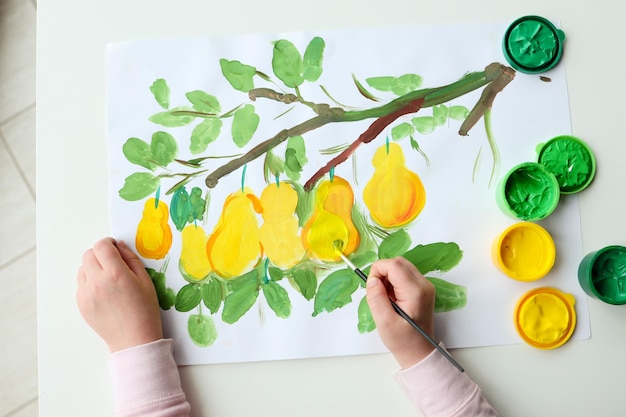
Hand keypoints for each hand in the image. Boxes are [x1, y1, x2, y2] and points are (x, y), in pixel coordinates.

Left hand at [76, 237, 162, 351]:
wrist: (133, 339)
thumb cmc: (145, 310)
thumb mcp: (145, 281)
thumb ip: (131, 259)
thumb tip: (119, 246)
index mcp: (115, 274)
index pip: (102, 246)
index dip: (108, 243)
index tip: (115, 247)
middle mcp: (97, 282)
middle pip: (88, 254)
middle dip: (100, 253)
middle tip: (112, 262)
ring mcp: (86, 294)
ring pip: (82, 268)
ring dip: (93, 267)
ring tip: (108, 278)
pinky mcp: (81, 303)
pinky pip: (81, 284)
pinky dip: (90, 281)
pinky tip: (104, 291)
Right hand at [366, 257, 435, 368]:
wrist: (419, 352)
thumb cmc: (403, 341)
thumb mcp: (384, 322)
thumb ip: (376, 298)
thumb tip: (373, 279)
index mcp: (415, 292)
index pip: (394, 265)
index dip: (378, 271)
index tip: (373, 287)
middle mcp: (424, 285)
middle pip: (398, 262)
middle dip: (383, 272)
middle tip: (378, 292)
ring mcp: (425, 286)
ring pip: (401, 266)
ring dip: (388, 276)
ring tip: (385, 297)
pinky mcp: (422, 289)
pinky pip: (404, 274)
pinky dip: (394, 281)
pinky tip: (392, 298)